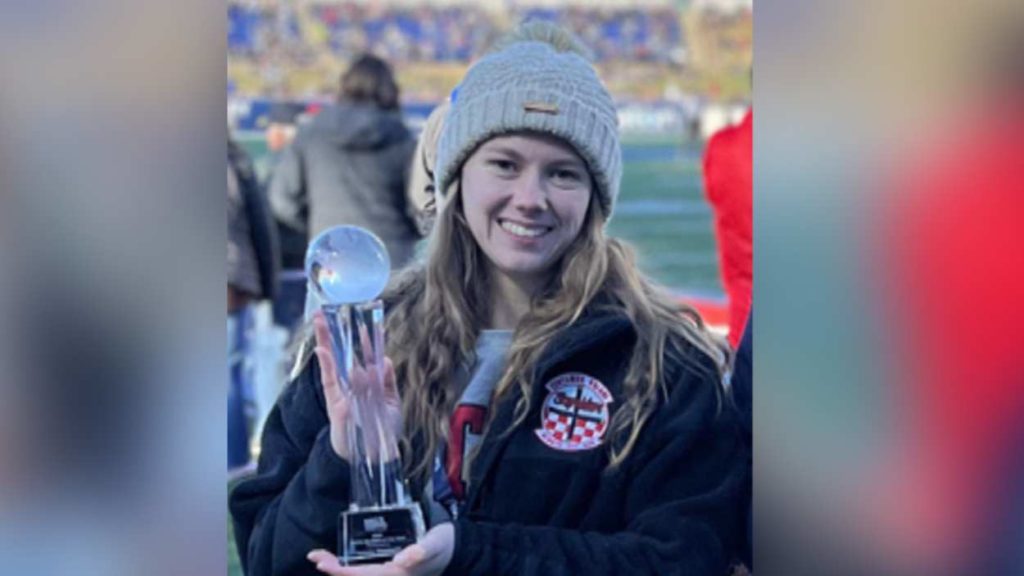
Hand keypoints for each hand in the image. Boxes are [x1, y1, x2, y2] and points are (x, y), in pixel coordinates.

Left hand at [307, 522, 453, 575]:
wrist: (454, 550)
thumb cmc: (444, 545)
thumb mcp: (435, 544)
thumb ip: (422, 550)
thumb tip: (403, 559)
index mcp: (398, 574)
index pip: (364, 575)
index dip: (343, 571)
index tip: (325, 564)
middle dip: (335, 570)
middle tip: (315, 557)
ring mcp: (389, 574)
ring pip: (360, 575)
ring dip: (339, 569)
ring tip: (321, 559)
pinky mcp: (390, 569)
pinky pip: (365, 571)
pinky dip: (349, 567)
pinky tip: (339, 561)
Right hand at [312, 311, 401, 460]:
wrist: (376, 457)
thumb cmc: (384, 431)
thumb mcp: (392, 404)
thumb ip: (388, 382)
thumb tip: (386, 360)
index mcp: (370, 382)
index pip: (366, 356)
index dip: (365, 340)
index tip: (366, 321)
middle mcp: (355, 384)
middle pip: (346, 354)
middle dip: (339, 333)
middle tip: (330, 311)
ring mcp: (344, 392)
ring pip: (334, 361)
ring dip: (327, 340)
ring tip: (320, 320)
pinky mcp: (336, 402)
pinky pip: (330, 381)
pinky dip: (326, 365)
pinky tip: (322, 349)